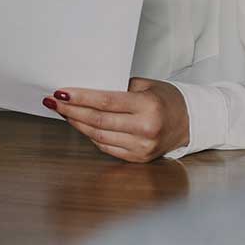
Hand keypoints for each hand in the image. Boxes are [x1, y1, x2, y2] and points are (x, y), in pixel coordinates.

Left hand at [44, 78, 189, 162]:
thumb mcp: (145, 85)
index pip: (106, 102)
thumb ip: (118, 88)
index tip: (61, 93)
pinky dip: (91, 136)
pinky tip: (81, 125)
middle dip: (72, 111)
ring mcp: (142, 147)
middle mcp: (146, 129)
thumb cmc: (165, 98)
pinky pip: (106, 147)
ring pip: (99, 136)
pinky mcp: (139, 159)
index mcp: (148, 106)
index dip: (81, 98)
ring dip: (77, 124)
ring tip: (63, 113)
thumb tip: (84, 89)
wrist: (190, 122)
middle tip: (54, 102)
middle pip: (99, 121)